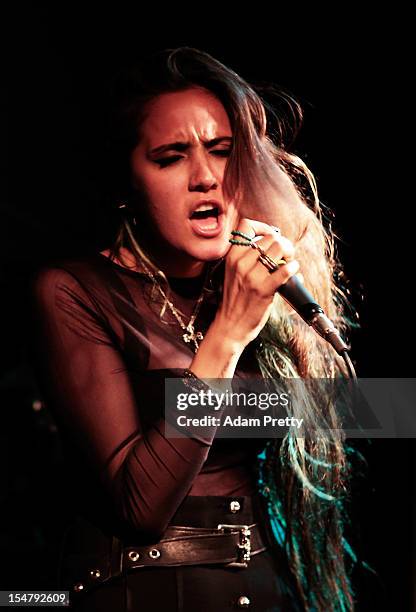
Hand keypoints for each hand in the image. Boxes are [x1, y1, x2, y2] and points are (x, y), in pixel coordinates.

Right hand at [214, 217, 299, 348]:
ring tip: (290, 262)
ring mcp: (251, 276)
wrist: (230, 326)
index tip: (271, 235)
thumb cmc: (235, 300)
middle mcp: (240, 263)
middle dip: (283, 243)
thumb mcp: (234, 274)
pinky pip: (284, 270)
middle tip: (286, 254)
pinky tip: (294, 271)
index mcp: (232, 256)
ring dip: (290, 253)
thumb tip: (277, 245)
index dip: (263, 226)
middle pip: (269, 237)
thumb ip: (249, 258)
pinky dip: (294, 268)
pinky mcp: (263, 290)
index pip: (246, 225)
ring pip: (278, 248)